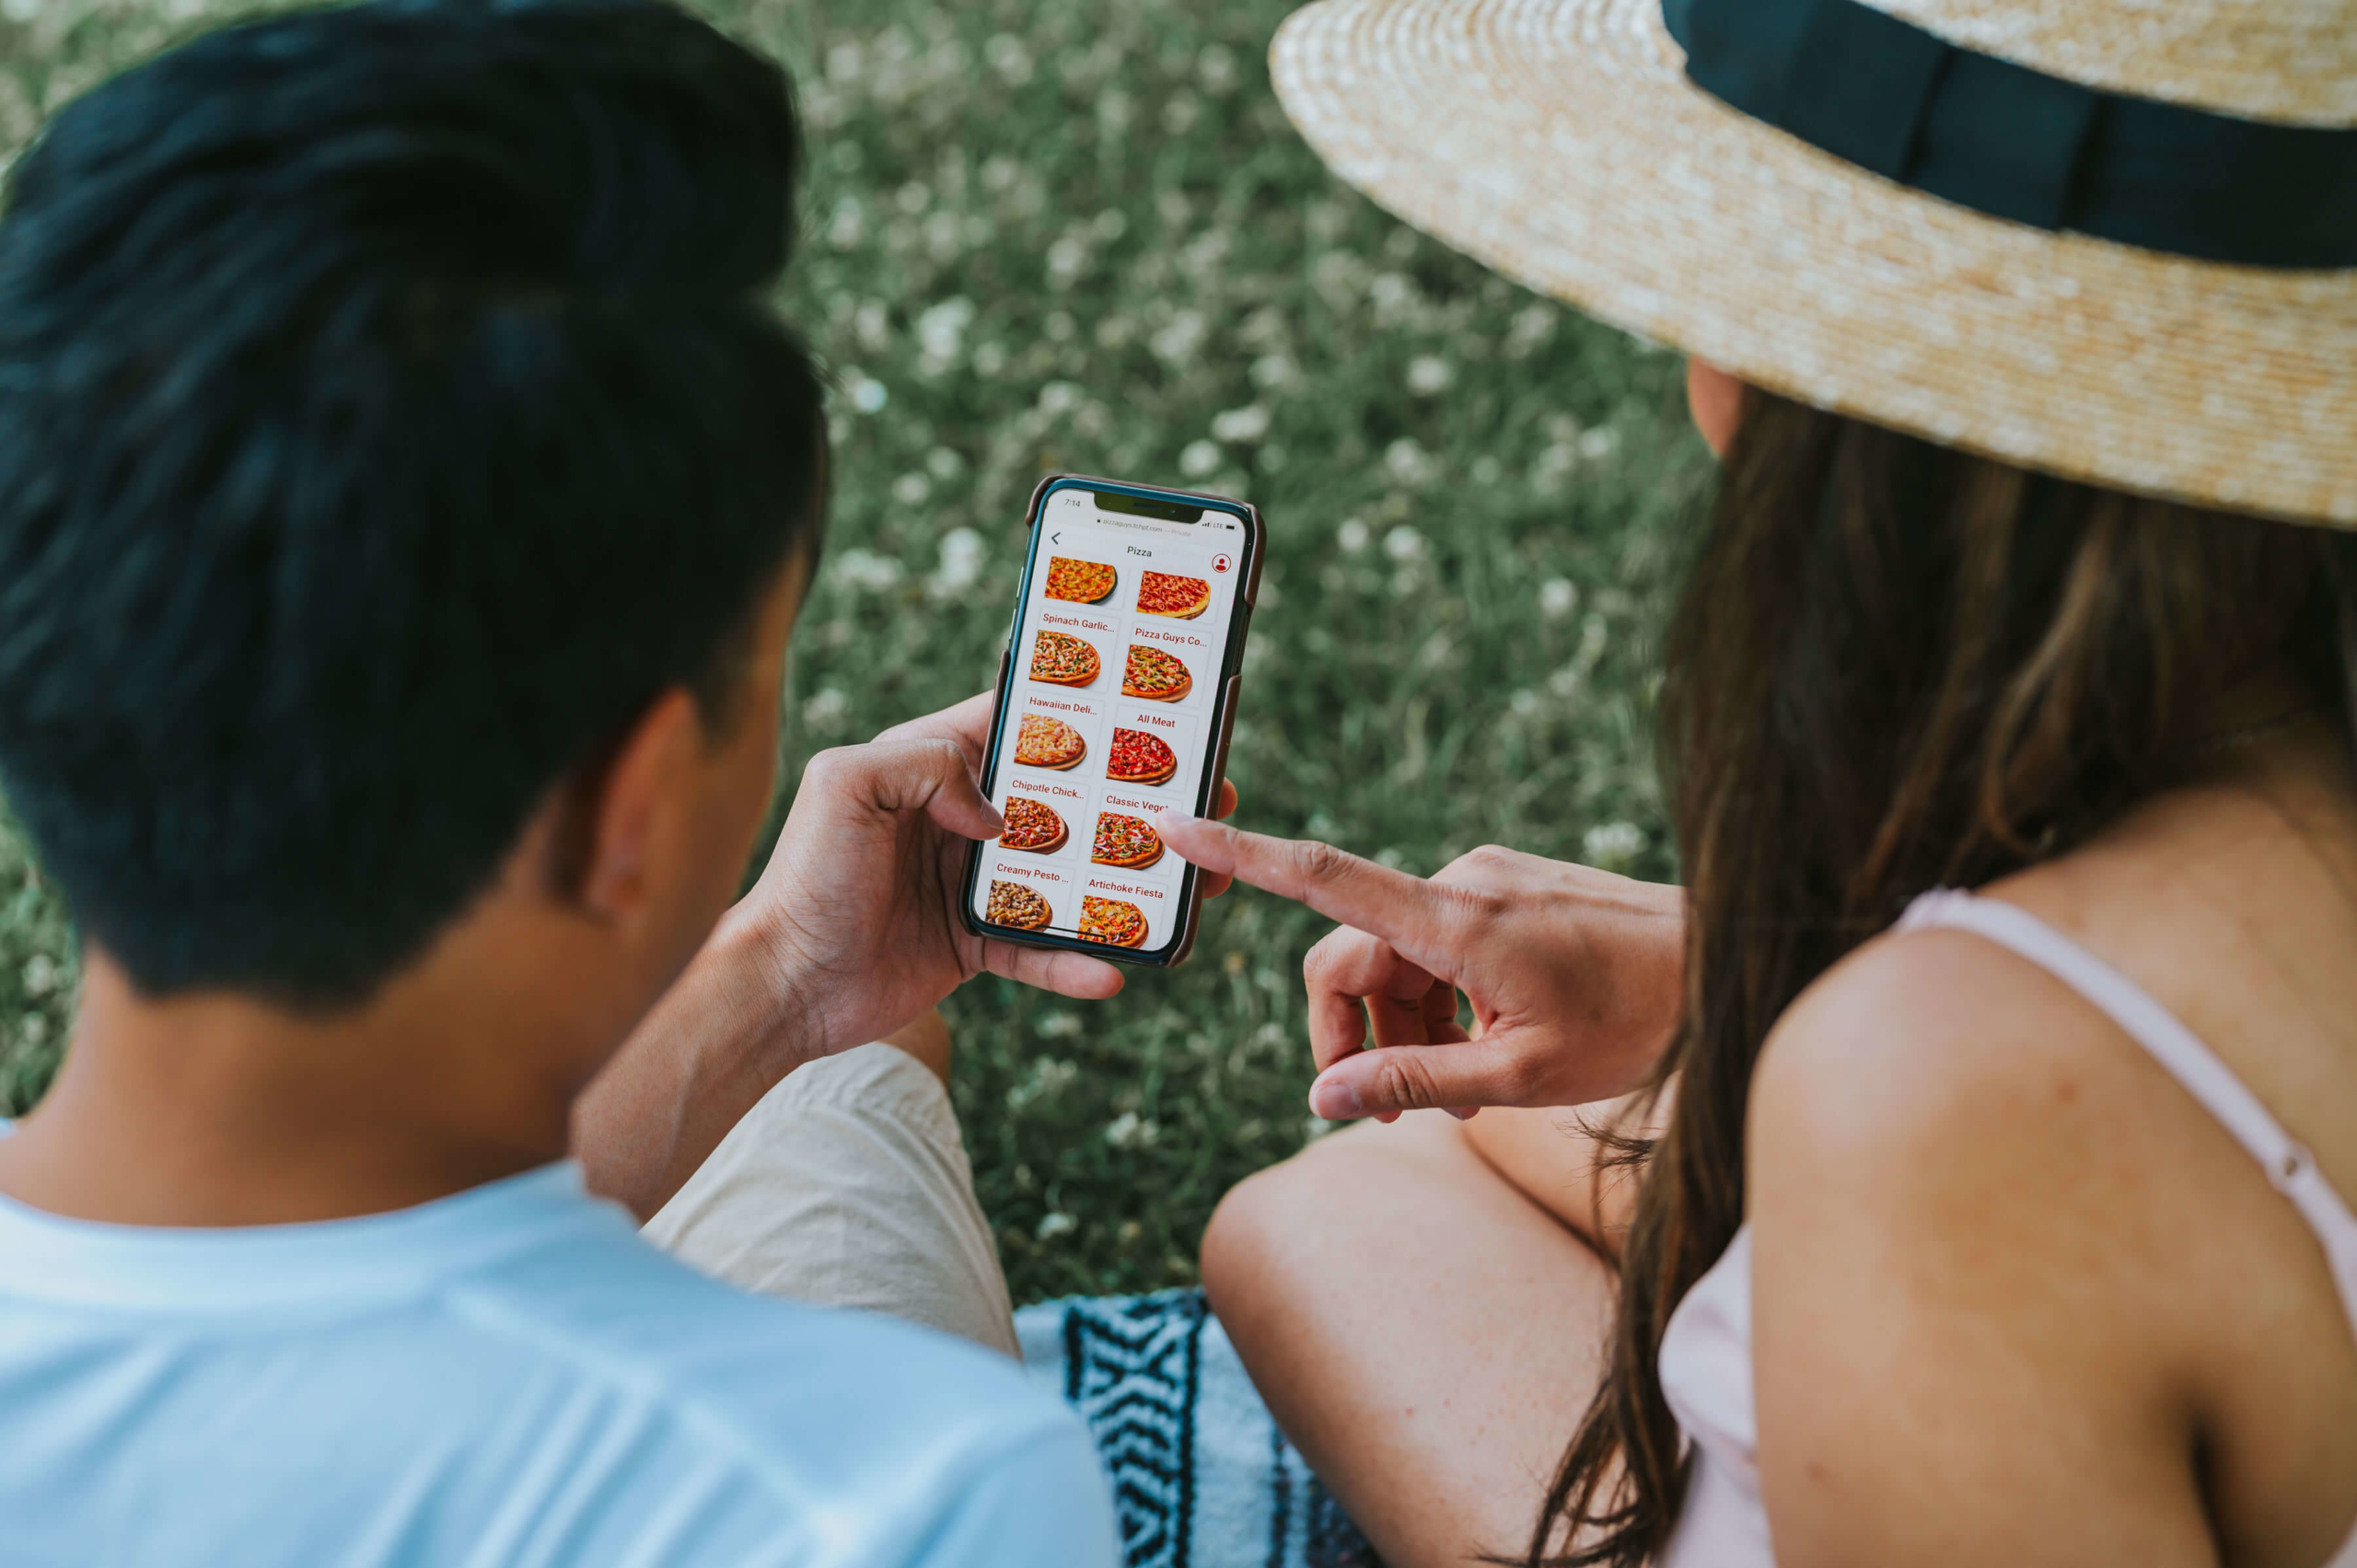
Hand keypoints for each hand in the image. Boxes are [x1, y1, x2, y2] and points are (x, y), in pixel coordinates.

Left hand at [735, 692, 1238, 1060]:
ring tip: (1188, 887)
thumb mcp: (846, 786)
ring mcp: (974, 882)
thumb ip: (922, 765)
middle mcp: (961, 816)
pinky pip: (1040, 951)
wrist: (783, 985)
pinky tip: (1114, 972)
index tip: (1148, 708)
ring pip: (1069, 875)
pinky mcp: (975, 944)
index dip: (1082, 712)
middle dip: (1132, 799)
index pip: (1020, 724)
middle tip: (1201, 799)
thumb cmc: (804, 877)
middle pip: (1066, 801)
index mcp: (933, 763)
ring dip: (1125, 881)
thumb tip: (999, 811)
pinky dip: (1076, 963)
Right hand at [1155, 818, 1682, 1120]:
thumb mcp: (1521, 1075)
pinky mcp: (1504, 889)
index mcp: (1455, 919)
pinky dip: (1440, 1001)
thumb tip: (1322, 1101)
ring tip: (1466, 1094)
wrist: (1728, 968)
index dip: (1239, 856)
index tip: (1170, 827)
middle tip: (1392, 1112)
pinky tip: (1487, 1051)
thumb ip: (1415, 1084)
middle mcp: (1459, 882)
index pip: (1322, 875)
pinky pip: (1436, 945)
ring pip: (1395, 958)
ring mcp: (1484, 880)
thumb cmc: (1637, 1022)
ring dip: (1406, 1028)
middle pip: (1350, 955)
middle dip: (1356, 1035)